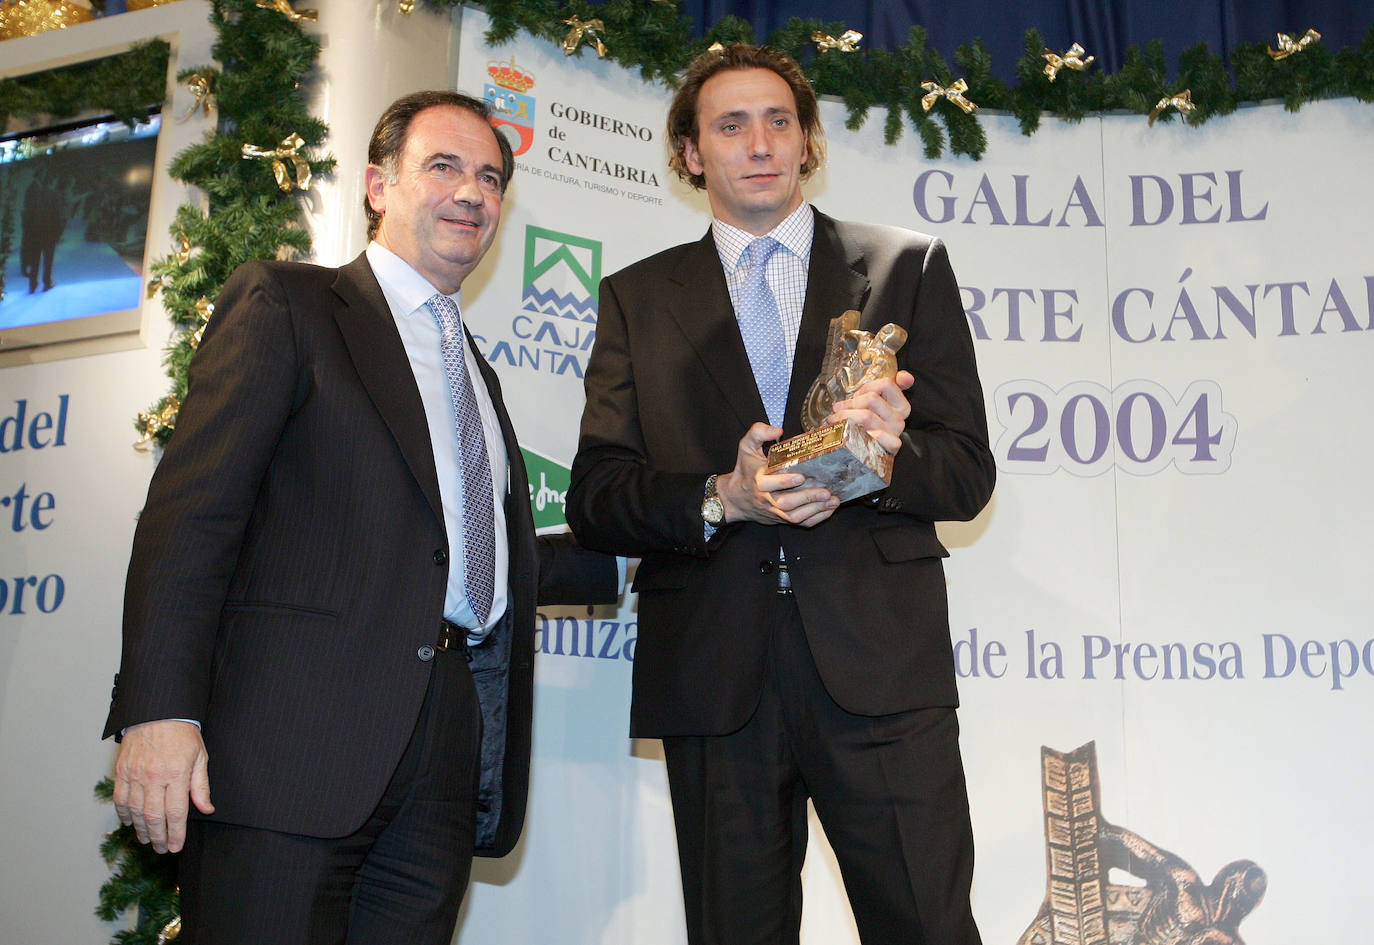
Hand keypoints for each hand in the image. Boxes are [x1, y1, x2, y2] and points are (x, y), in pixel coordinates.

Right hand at [112, 719, 212, 853]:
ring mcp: (135, 774)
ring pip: (135, 812)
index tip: (175, 847)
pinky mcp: (122, 770)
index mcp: (177, 773)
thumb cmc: (182, 733)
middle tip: (161, 849)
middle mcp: (154, 776)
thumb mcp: (200, 756)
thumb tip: (206, 809)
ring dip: (141, 830)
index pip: (176, 812)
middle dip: (158, 837)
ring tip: (147, 840)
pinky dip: (123, 814)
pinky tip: (130, 823)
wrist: (157, 711)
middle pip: (154, 817)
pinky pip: (120, 799)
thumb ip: (201, 785)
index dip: (175, 834)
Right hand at [717, 422, 838, 527]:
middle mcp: (767, 499)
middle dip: (807, 498)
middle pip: (786, 504)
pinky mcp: (781, 519)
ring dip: (815, 510)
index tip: (802, 476)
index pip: (769, 485)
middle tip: (826, 491)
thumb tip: (777, 430)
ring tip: (833, 500)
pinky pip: (799, 523)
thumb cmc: (745, 470)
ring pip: (794, 517)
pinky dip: (816, 519)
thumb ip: (758, 433)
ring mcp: (775, 511)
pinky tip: (829, 510)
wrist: (735, 499)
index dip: (785, 482)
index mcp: (758, 481)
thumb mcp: (745, 448)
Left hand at [826, 370, 914, 454]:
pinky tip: (862, 434)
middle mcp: (899, 418)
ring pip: (867, 415)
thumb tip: (905, 377)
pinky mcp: (889, 447)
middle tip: (838, 409)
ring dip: (845, 416)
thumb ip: (887, 388)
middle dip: (851, 403)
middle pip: (872, 398)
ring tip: (835, 419)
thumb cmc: (866, 422)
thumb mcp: (874, 403)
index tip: (856, 395)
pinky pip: (883, 437)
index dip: (866, 387)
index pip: (886, 384)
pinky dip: (874, 435)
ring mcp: (894, 432)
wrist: (860, 450)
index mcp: (900, 404)